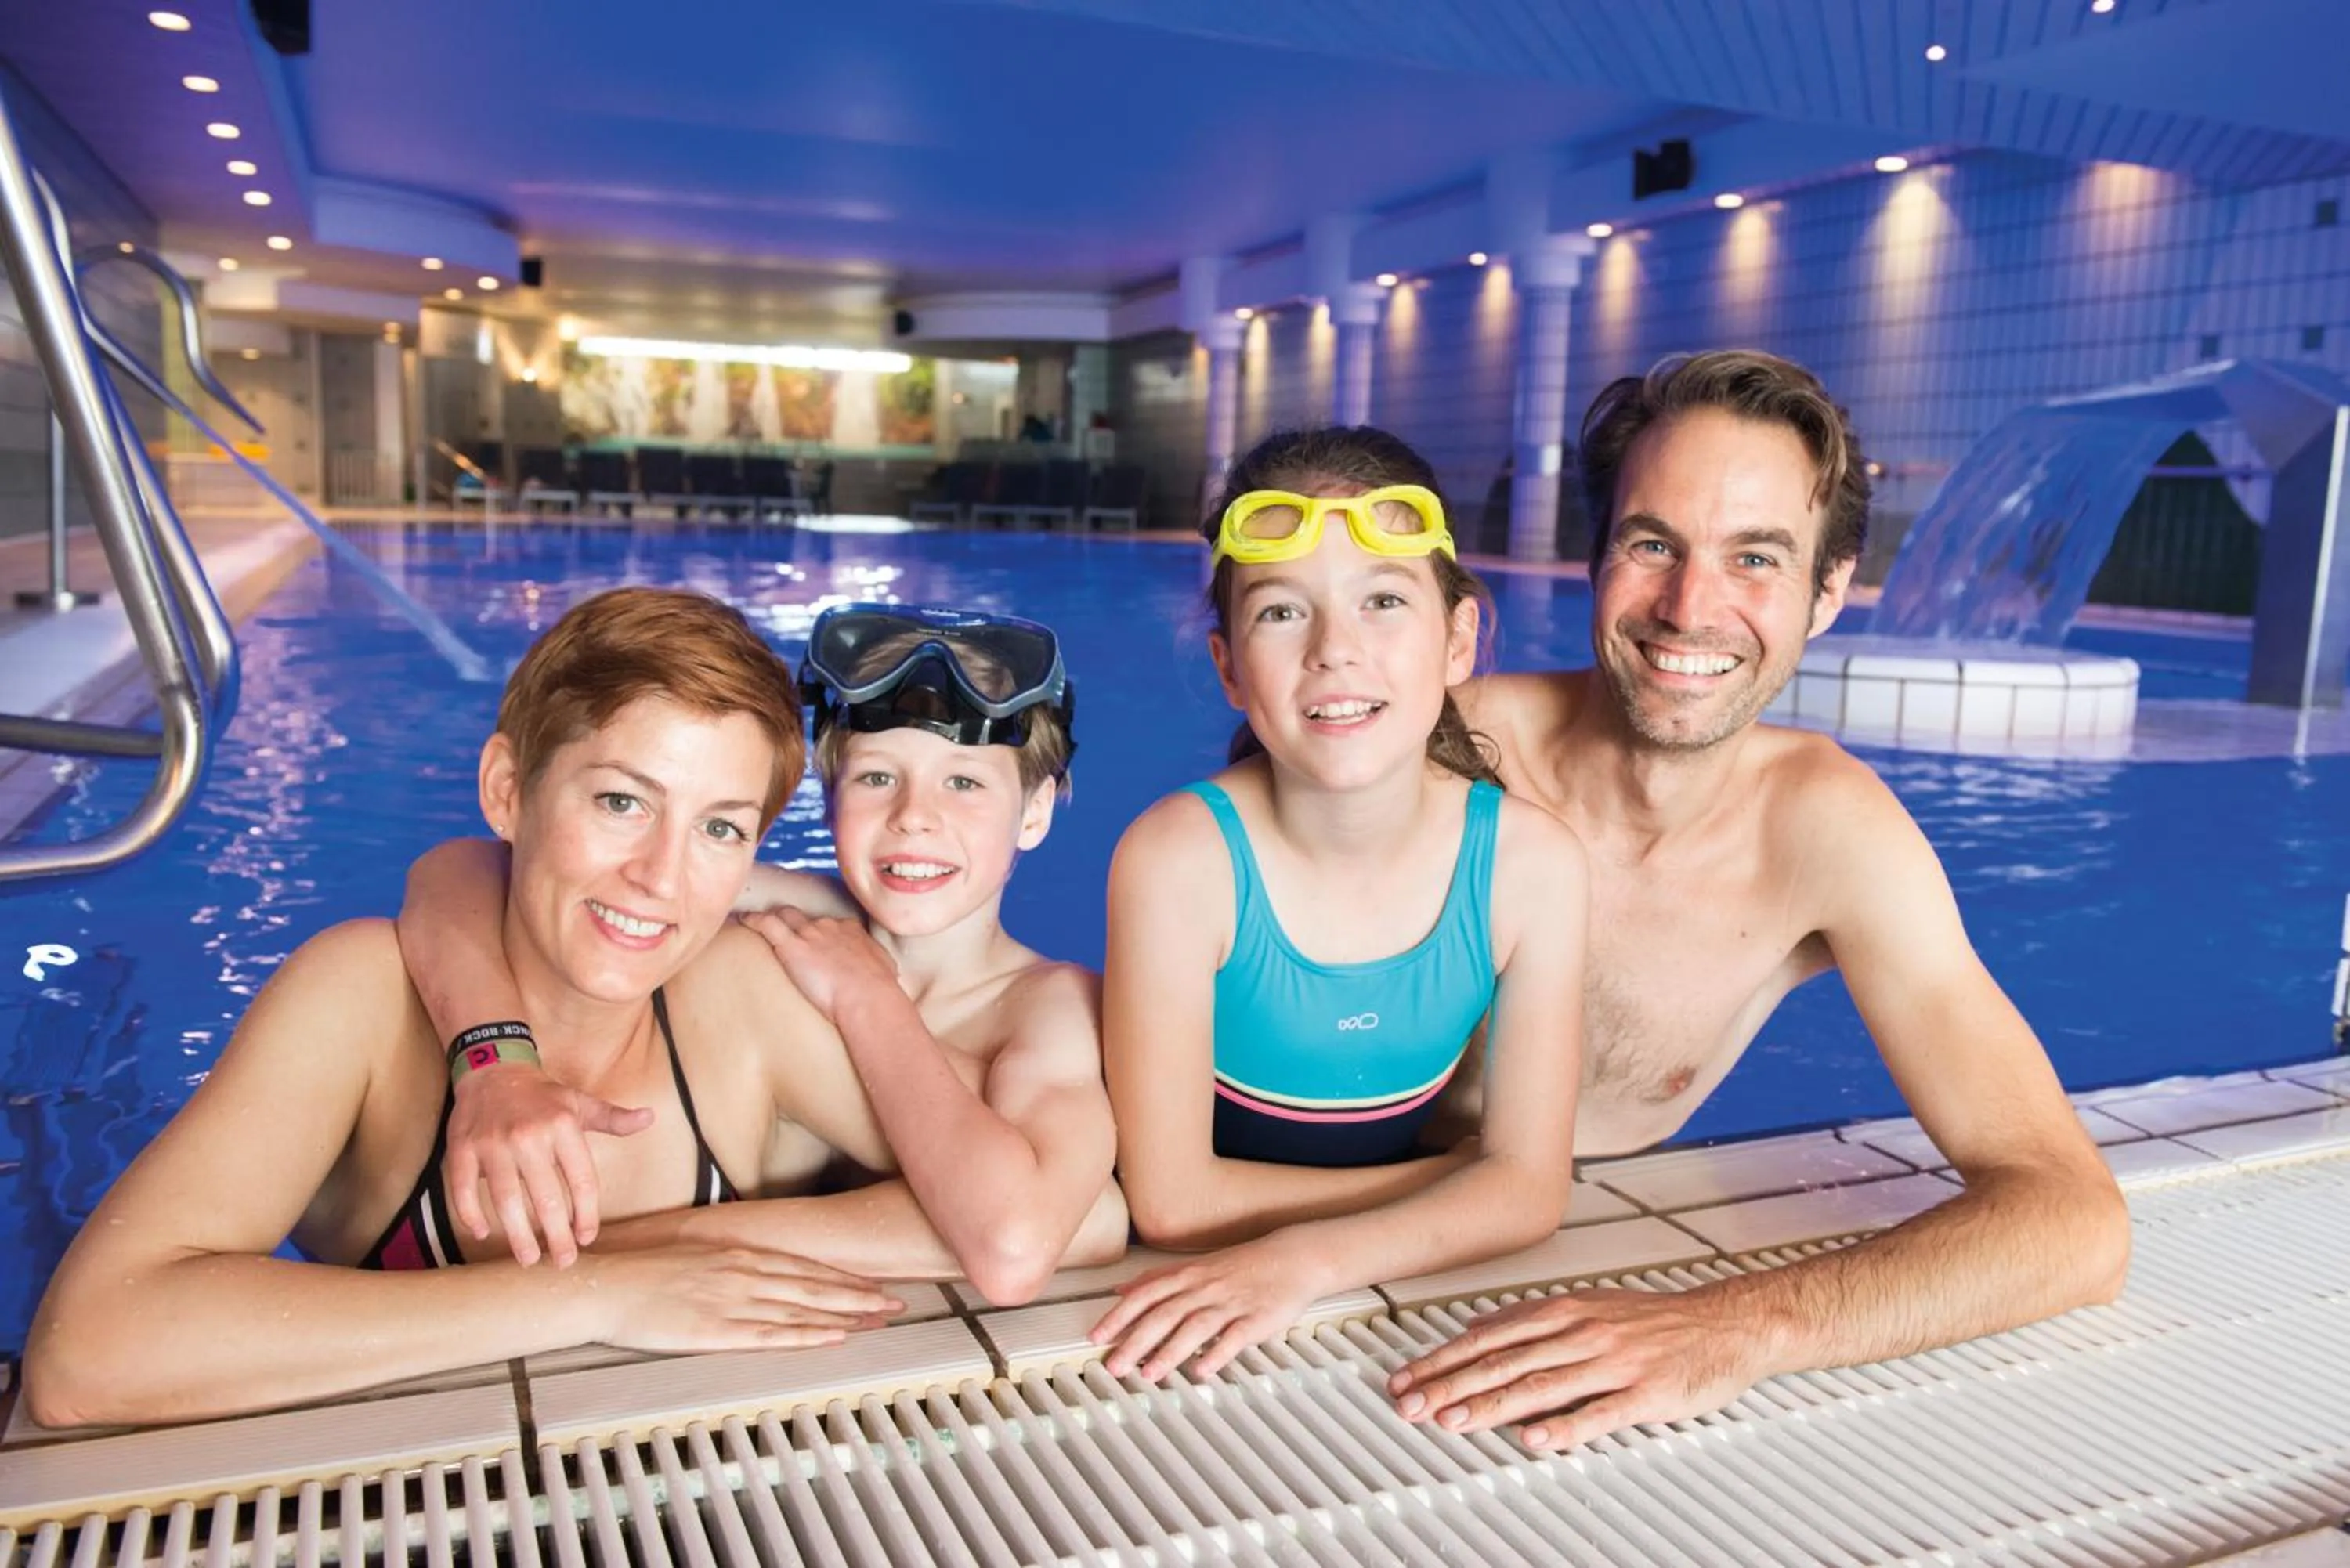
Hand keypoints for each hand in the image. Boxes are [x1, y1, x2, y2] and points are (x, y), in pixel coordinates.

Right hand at [445, 1062, 653, 1267]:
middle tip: (564, 1261)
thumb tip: (650, 1118)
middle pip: (546, 1198)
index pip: (582, 1181)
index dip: (586, 1215)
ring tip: (528, 1258)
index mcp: (563, 1127)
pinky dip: (470, 1214)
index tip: (587, 1238)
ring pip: (506, 1200)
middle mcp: (529, 1137)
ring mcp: (492, 1144)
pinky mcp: (461, 1149)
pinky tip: (482, 1234)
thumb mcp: (581, 1103)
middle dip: (556, 1236)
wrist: (492, 1069)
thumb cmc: (542, 1096)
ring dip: (517, 1235)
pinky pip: (462, 1189)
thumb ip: (614, 1118)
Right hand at [588, 1245, 905, 1353]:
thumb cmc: (647, 1274)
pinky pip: (770, 1334)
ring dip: (844, 1314)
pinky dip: (806, 1335)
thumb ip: (732, 1265)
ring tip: (878, 1320)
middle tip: (895, 1302)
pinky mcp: (717, 1329)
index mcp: (739, 1254)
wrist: (608, 1285)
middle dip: (858, 1295)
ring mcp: (732, 1300)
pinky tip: (831, 1337)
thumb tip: (759, 1273)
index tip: (873, 1285)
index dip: (843, 1278)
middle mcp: (743, 1273)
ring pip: (801, 1308)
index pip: (805, 1267)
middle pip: (813, 1285)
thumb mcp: (698, 1257)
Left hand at [742, 907, 898, 1020]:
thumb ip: (878, 966)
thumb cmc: (879, 990)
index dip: (820, 932)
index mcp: (851, 931)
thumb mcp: (885, 970)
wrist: (868, 995)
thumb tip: (886, 975)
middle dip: (793, 919)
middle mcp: (829, 926)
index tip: (814, 939)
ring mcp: (809, 934)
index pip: (830, 924)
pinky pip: (767, 924)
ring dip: (772, 919)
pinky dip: (752, 920)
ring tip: (753, 921)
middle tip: (783, 928)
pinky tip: (741, 920)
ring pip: (784, 916)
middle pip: (804, 915)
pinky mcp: (793, 946)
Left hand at [1089, 1233, 1330, 1379]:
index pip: (1146, 1294)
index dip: (1119, 1315)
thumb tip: (1121, 1289)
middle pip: (1165, 1314)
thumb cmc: (1242, 1265)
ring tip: (1149, 1375)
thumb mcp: (1196, 1266)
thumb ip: (1158, 1279)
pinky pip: (1234, 1337)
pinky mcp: (1256, 1319)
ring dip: (1170, 1351)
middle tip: (1114, 1366)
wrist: (1292, 1258)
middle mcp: (1205, 1287)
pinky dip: (1217, 1353)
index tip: (1097, 1337)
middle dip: (1136, 1340)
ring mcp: (1231, 1303)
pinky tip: (1202, 1370)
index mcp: (1188, 1275)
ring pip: (1196, 1326)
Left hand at [1387, 1285, 1769, 1449]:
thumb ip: (1531, 1317)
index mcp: (1564, 1311)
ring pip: (1541, 1385)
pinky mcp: (1646, 1394)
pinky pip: (1599, 1413)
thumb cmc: (1655, 1319)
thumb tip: (1476, 1327)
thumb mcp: (1588, 1303)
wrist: (1725, 1323)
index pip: (1489, 1338)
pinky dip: (1565, 1427)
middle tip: (1413, 1406)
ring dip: (1492, 1405)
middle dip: (1451, 1385)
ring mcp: (1613, 1363)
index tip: (1408, 1380)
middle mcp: (1582, 1333)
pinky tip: (1536, 1439)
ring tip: (1456, 1421)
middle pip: (1504, 1361)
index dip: (1443, 1361)